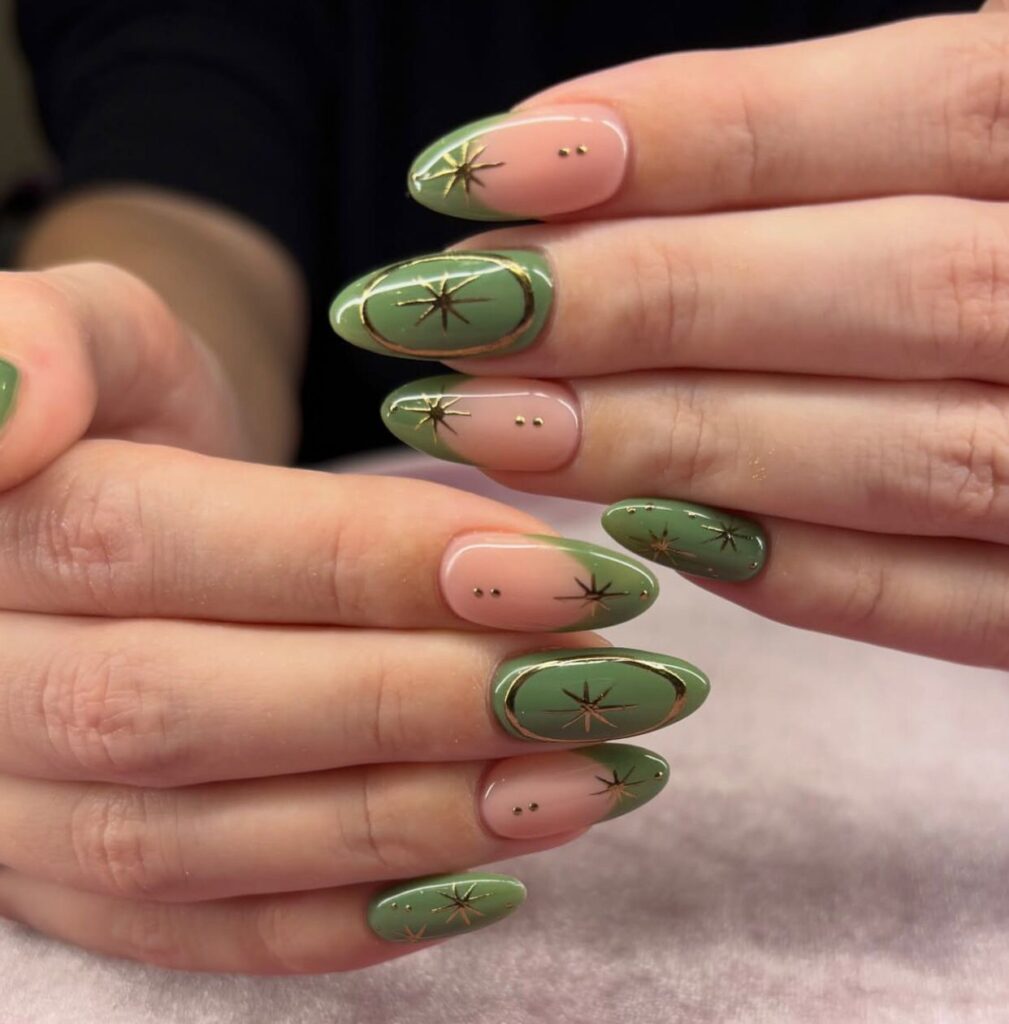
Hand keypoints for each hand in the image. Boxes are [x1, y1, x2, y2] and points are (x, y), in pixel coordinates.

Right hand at [0, 263, 706, 970]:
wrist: (98, 509)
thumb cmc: (135, 409)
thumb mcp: (105, 332)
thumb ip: (59, 337)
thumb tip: (12, 401)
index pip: (159, 545)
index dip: (358, 563)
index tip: (555, 570)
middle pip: (182, 712)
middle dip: (411, 702)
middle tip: (599, 681)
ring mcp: (13, 807)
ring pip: (194, 845)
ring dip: (406, 822)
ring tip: (587, 777)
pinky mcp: (72, 885)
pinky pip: (194, 935)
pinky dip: (342, 923)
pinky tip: (487, 878)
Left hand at [332, 7, 1008, 669]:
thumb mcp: (991, 152)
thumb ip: (858, 159)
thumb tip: (595, 189)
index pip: (906, 109)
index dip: (683, 136)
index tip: (478, 171)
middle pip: (876, 286)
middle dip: (638, 302)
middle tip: (436, 315)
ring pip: (901, 451)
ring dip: (676, 441)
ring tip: (486, 424)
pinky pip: (955, 603)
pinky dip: (803, 572)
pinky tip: (654, 537)